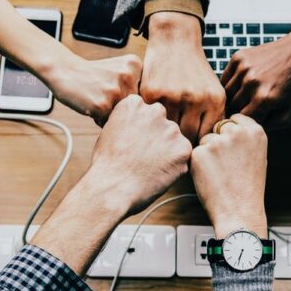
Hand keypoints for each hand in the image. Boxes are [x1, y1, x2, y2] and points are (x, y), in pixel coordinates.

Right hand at [48, 54, 141, 125]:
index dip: (128, 96)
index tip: (114, 87)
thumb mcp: (119, 69)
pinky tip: (91, 104)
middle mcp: (128, 76)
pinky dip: (100, 118)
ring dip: (111, 114)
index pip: (144, 94)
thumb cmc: (92, 74)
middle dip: (121, 106)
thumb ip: (136, 85)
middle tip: (104, 94)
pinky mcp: (103, 105)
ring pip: (123, 115)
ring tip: (98, 99)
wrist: (64, 71)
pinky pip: (108, 122)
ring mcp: (115, 90)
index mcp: (135, 64)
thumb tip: (150, 114)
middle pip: (135, 106)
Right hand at [88, 94, 191, 215]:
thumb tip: (140, 125)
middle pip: (162, 123)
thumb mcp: (110, 130)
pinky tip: (157, 173)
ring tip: (148, 167)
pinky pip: (182, 156)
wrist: (113, 187)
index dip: (140, 130)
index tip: (132, 143)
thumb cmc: (107, 164)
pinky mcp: (183, 148)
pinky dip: (174, 166)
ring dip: (166, 151)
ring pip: (174, 139)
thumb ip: (129, 121)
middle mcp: (155, 111)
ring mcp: (171, 129)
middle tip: (142, 157)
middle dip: (156, 138)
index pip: (145, 113)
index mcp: (134, 103)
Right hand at [141, 12, 224, 141]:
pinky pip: (152, 118)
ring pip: (168, 130)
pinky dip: (151, 121)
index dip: (198, 144)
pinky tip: (152, 120)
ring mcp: (173, 96)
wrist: (175, 40)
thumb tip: (208, 148)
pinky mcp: (152, 93)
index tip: (190, 145)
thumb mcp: (212, 90)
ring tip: (162, 134)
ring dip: (164, 133)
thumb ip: (213, 117)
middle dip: (181, 141)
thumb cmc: (194, 70)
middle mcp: (195, 99)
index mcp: (214, 100)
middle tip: (174, 143)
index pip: (206, 137)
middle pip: (187, 137)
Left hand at [191, 114, 267, 238]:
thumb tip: (229, 126)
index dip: (230, 133)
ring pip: (205, 140)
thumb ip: (245, 138)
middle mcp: (237, 132)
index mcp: (255, 131)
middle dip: (218, 141)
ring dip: (208, 153)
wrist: (239, 211)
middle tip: (227, 165)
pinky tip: (211, 177)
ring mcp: (218, 142)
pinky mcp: (200, 153)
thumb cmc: (248, 188)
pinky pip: (195, 153)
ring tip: (220, 173)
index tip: (233, 148)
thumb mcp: (257, 156)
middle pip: (218, 127)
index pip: (235, 118)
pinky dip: (199, 164)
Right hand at [221, 29, 290, 129]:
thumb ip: (271, 126)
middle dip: (238, 111)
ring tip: (243, 98)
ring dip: (232, 98)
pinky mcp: (239, 58)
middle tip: (246, 110)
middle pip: (232, 107)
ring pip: (225, 93)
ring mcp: (244, 69)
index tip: (250, 120)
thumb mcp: (290, 110)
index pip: (243, 120)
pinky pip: (225, 78)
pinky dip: (229, 84)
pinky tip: (240, 85)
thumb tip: (250, 130)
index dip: (246, 123)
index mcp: (264, 99)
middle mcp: (251, 83)